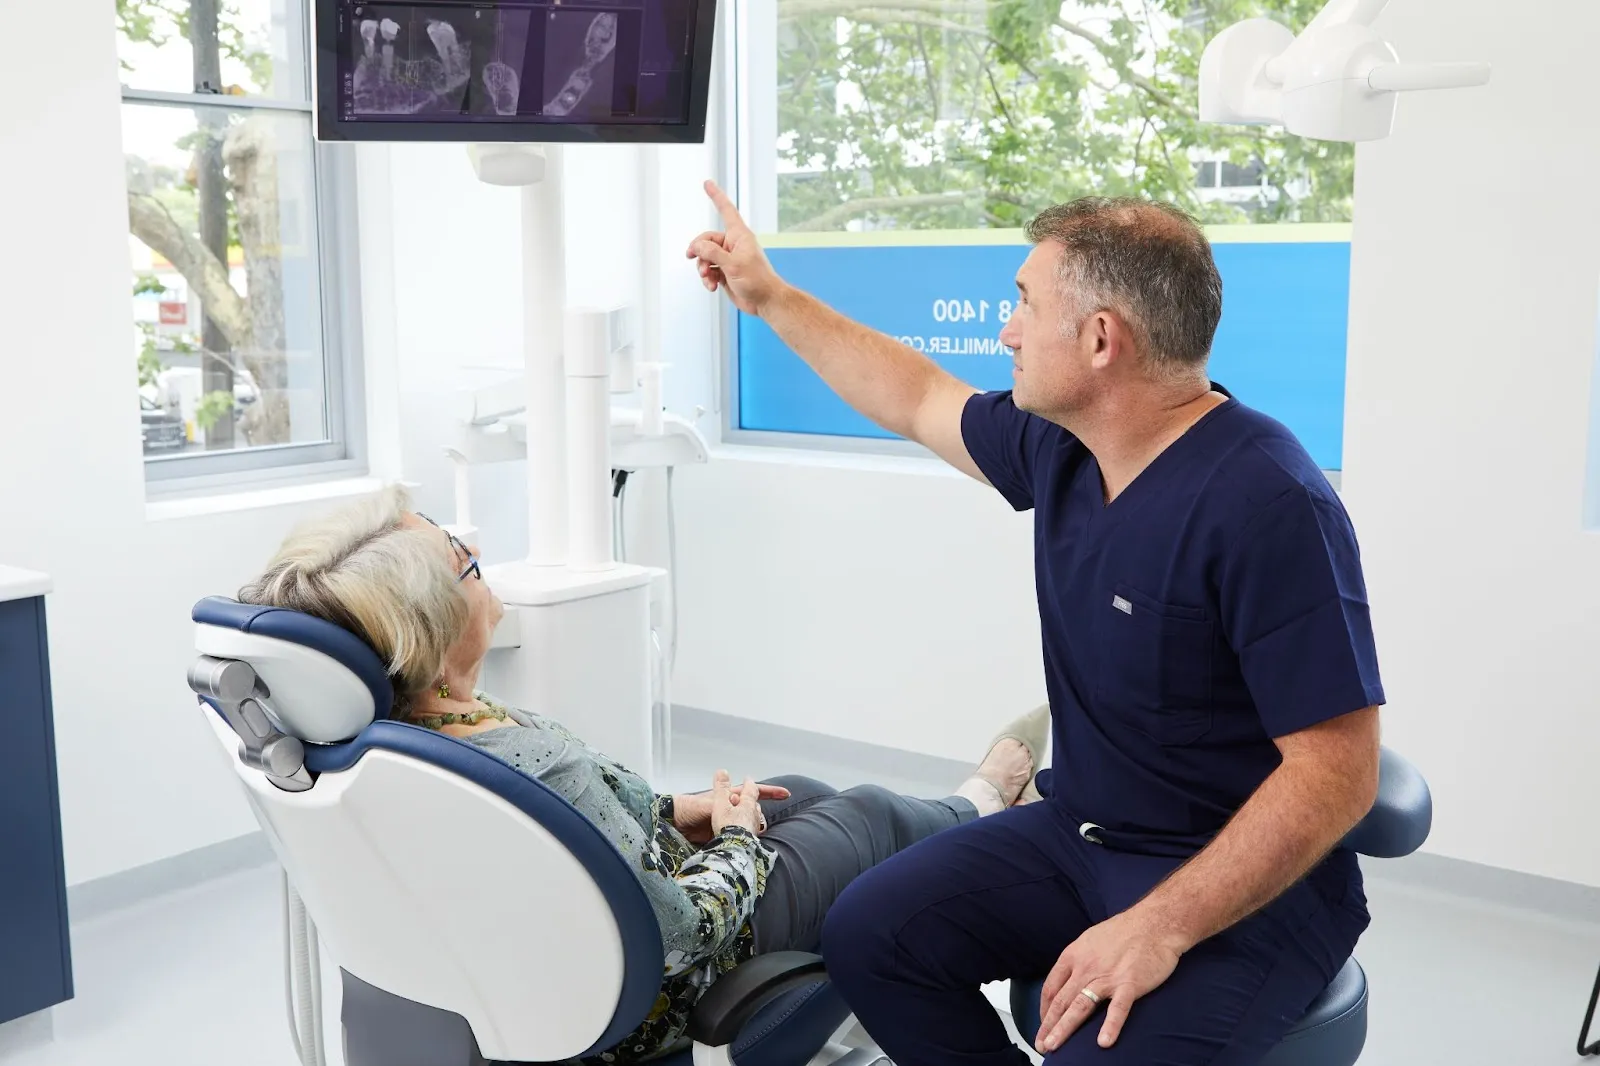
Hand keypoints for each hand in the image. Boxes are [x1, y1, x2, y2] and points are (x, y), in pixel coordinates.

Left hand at [674, 778, 789, 843]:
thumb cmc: (686, 808)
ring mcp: (727, 822)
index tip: (787, 794)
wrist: (672, 824)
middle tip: (752, 824)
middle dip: (758, 816)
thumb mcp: (707, 804)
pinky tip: (744, 844)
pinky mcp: (722, 836)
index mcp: (728, 797)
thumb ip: (723, 798)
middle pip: (754, 811)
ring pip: (749, 825)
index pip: (753, 792)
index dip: (770, 792)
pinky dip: (744, 839)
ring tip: (746, 835)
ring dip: (752, 829)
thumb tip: (739, 790)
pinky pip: (739, 837)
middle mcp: (731, 809)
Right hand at [685, 181, 784, 315]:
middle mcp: (733, 244)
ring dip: (703, 268)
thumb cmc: (757, 281)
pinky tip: (712, 286)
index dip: (716, 196)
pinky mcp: (725, 272)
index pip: (726, 210)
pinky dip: (707, 278)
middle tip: (693, 258)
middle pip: (706, 240)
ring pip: (705, 257)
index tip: (707, 183)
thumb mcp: (733, 264)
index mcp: (739, 235)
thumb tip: (696, 246)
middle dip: (699, 251)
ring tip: (708, 278)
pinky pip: (709, 270)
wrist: (765, 302)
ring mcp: (728, 259)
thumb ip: (713, 252)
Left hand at [1035, 910, 1185, 1053]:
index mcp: (1074, 955)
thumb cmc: (1124, 931)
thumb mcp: (1090, 940)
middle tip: (1041, 1045)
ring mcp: (1107, 977)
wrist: (1155, 923)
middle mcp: (1086, 967)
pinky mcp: (1130, 983)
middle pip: (1061, 1001)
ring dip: (1064, 1028)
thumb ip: (1078, 961)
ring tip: (1054, 1046)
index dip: (1044, 1010)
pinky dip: (1110, 1026)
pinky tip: (1103, 1042)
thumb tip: (1068, 979)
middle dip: (1048, 1026)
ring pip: (1080, 1006)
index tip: (1044, 1025)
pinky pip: (1118, 1009)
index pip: (1051, 987)